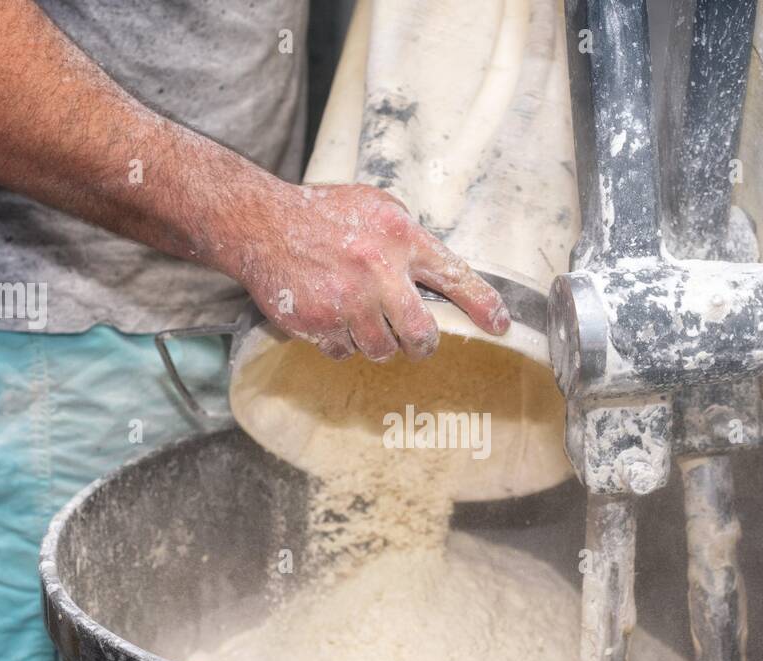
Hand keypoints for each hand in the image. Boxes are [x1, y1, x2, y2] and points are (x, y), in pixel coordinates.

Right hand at [236, 182, 509, 360]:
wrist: (261, 223)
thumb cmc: (324, 214)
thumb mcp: (376, 207)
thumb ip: (408, 238)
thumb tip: (438, 274)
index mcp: (399, 238)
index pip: (455, 277)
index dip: (483, 306)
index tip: (501, 325)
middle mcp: (378, 271)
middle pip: (420, 334)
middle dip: (422, 344)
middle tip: (416, 341)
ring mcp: (347, 302)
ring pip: (382, 349)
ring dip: (378, 342)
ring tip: (361, 316)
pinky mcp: (318, 324)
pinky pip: (345, 352)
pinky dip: (342, 342)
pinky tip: (330, 317)